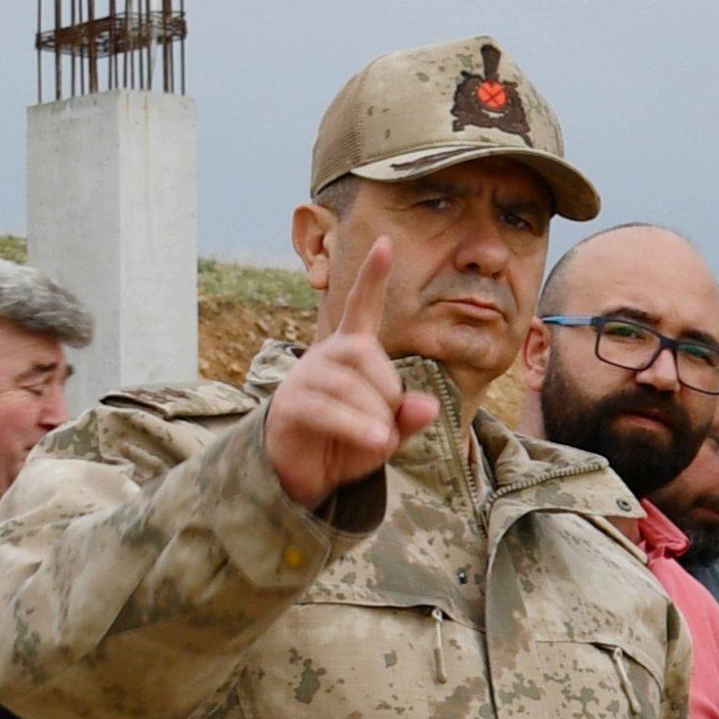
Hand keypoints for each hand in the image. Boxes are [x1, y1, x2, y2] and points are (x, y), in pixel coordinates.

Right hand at [264, 239, 433, 508]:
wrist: (304, 475)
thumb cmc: (348, 444)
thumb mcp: (387, 432)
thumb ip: (407, 418)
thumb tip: (427, 405)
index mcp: (350, 353)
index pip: (361, 308)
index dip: (372, 278)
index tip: (386, 243)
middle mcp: (325, 357)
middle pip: (363, 352)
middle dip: (387, 388)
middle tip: (390, 420)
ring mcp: (304, 378)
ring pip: (348, 383)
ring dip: (374, 414)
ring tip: (381, 439)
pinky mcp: (290, 405)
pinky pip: (327, 409)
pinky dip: (356, 427)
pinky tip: (375, 441)